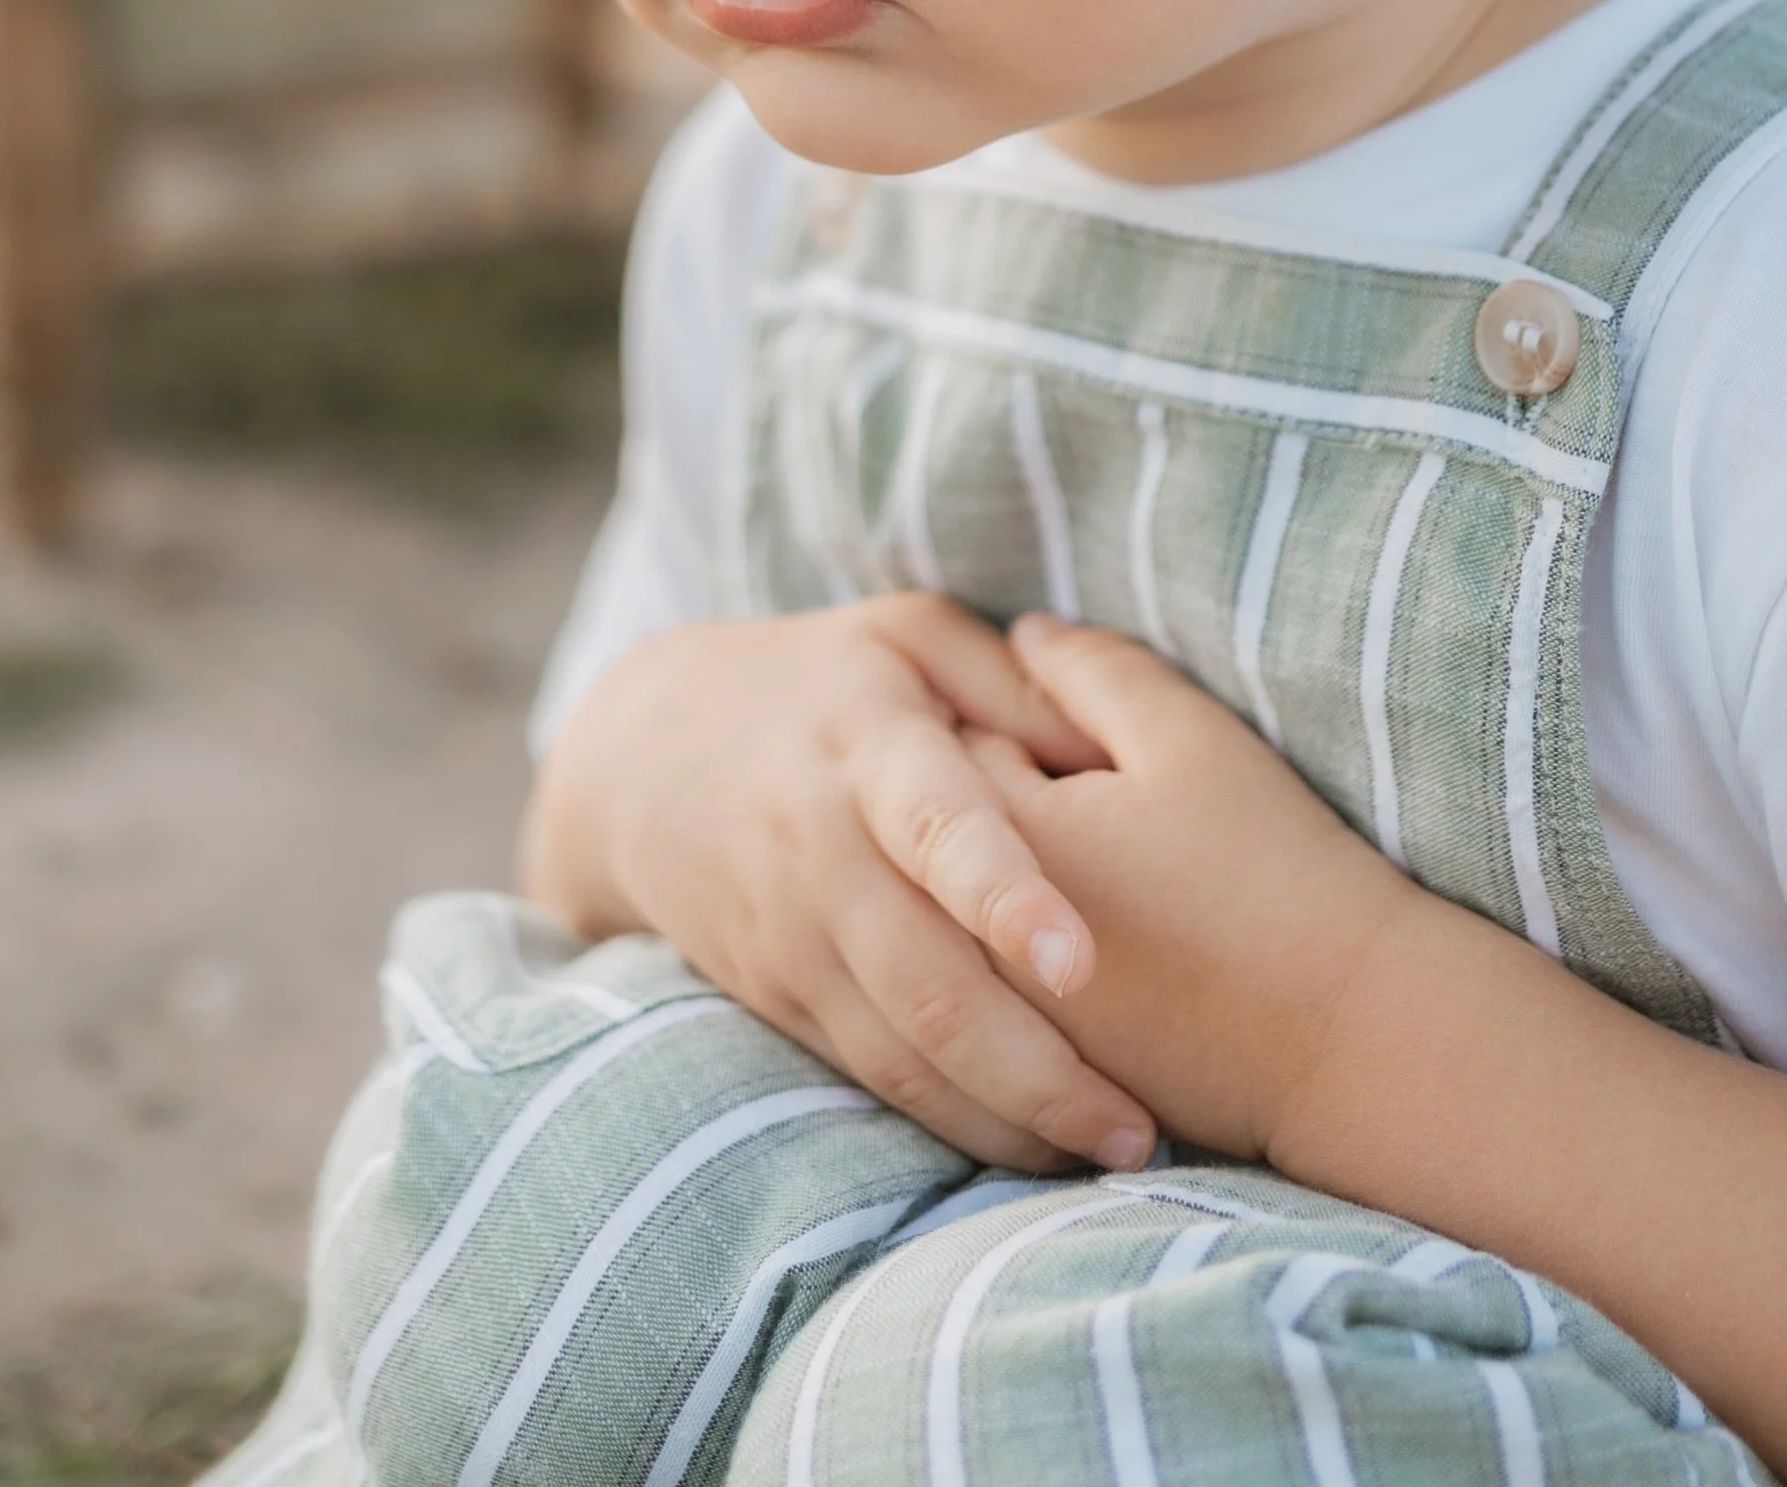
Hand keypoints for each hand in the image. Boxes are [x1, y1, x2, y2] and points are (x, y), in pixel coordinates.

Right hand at [522, 596, 1160, 1173]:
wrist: (647, 754)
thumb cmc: (828, 682)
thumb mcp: (911, 635)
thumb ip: (1017, 683)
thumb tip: (1122, 749)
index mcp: (869, 748)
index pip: (935, 826)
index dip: (1001, 894)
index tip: (1078, 961)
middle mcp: (824, 854)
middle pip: (926, 985)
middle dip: (1036, 1070)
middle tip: (1139, 1131)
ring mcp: (795, 939)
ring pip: (901, 1056)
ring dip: (1008, 1120)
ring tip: (1114, 1151)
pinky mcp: (782, 999)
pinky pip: (873, 1079)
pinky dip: (955, 1125)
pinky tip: (1040, 1147)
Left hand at [964, 612, 1417, 1166]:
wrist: (1349, 1043)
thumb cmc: (1276, 876)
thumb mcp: (1191, 740)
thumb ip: (1094, 671)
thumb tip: (1023, 633)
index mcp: (1006, 841)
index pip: (956, 745)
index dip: (1024, 725)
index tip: (1088, 745)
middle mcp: (978, 944)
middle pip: (937, 844)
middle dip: (990, 814)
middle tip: (1096, 810)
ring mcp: (1005, 1025)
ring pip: (958, 928)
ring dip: (995, 895)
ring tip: (1105, 881)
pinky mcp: (1044, 1080)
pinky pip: (997, 999)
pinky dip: (1025, 968)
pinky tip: (1107, 955)